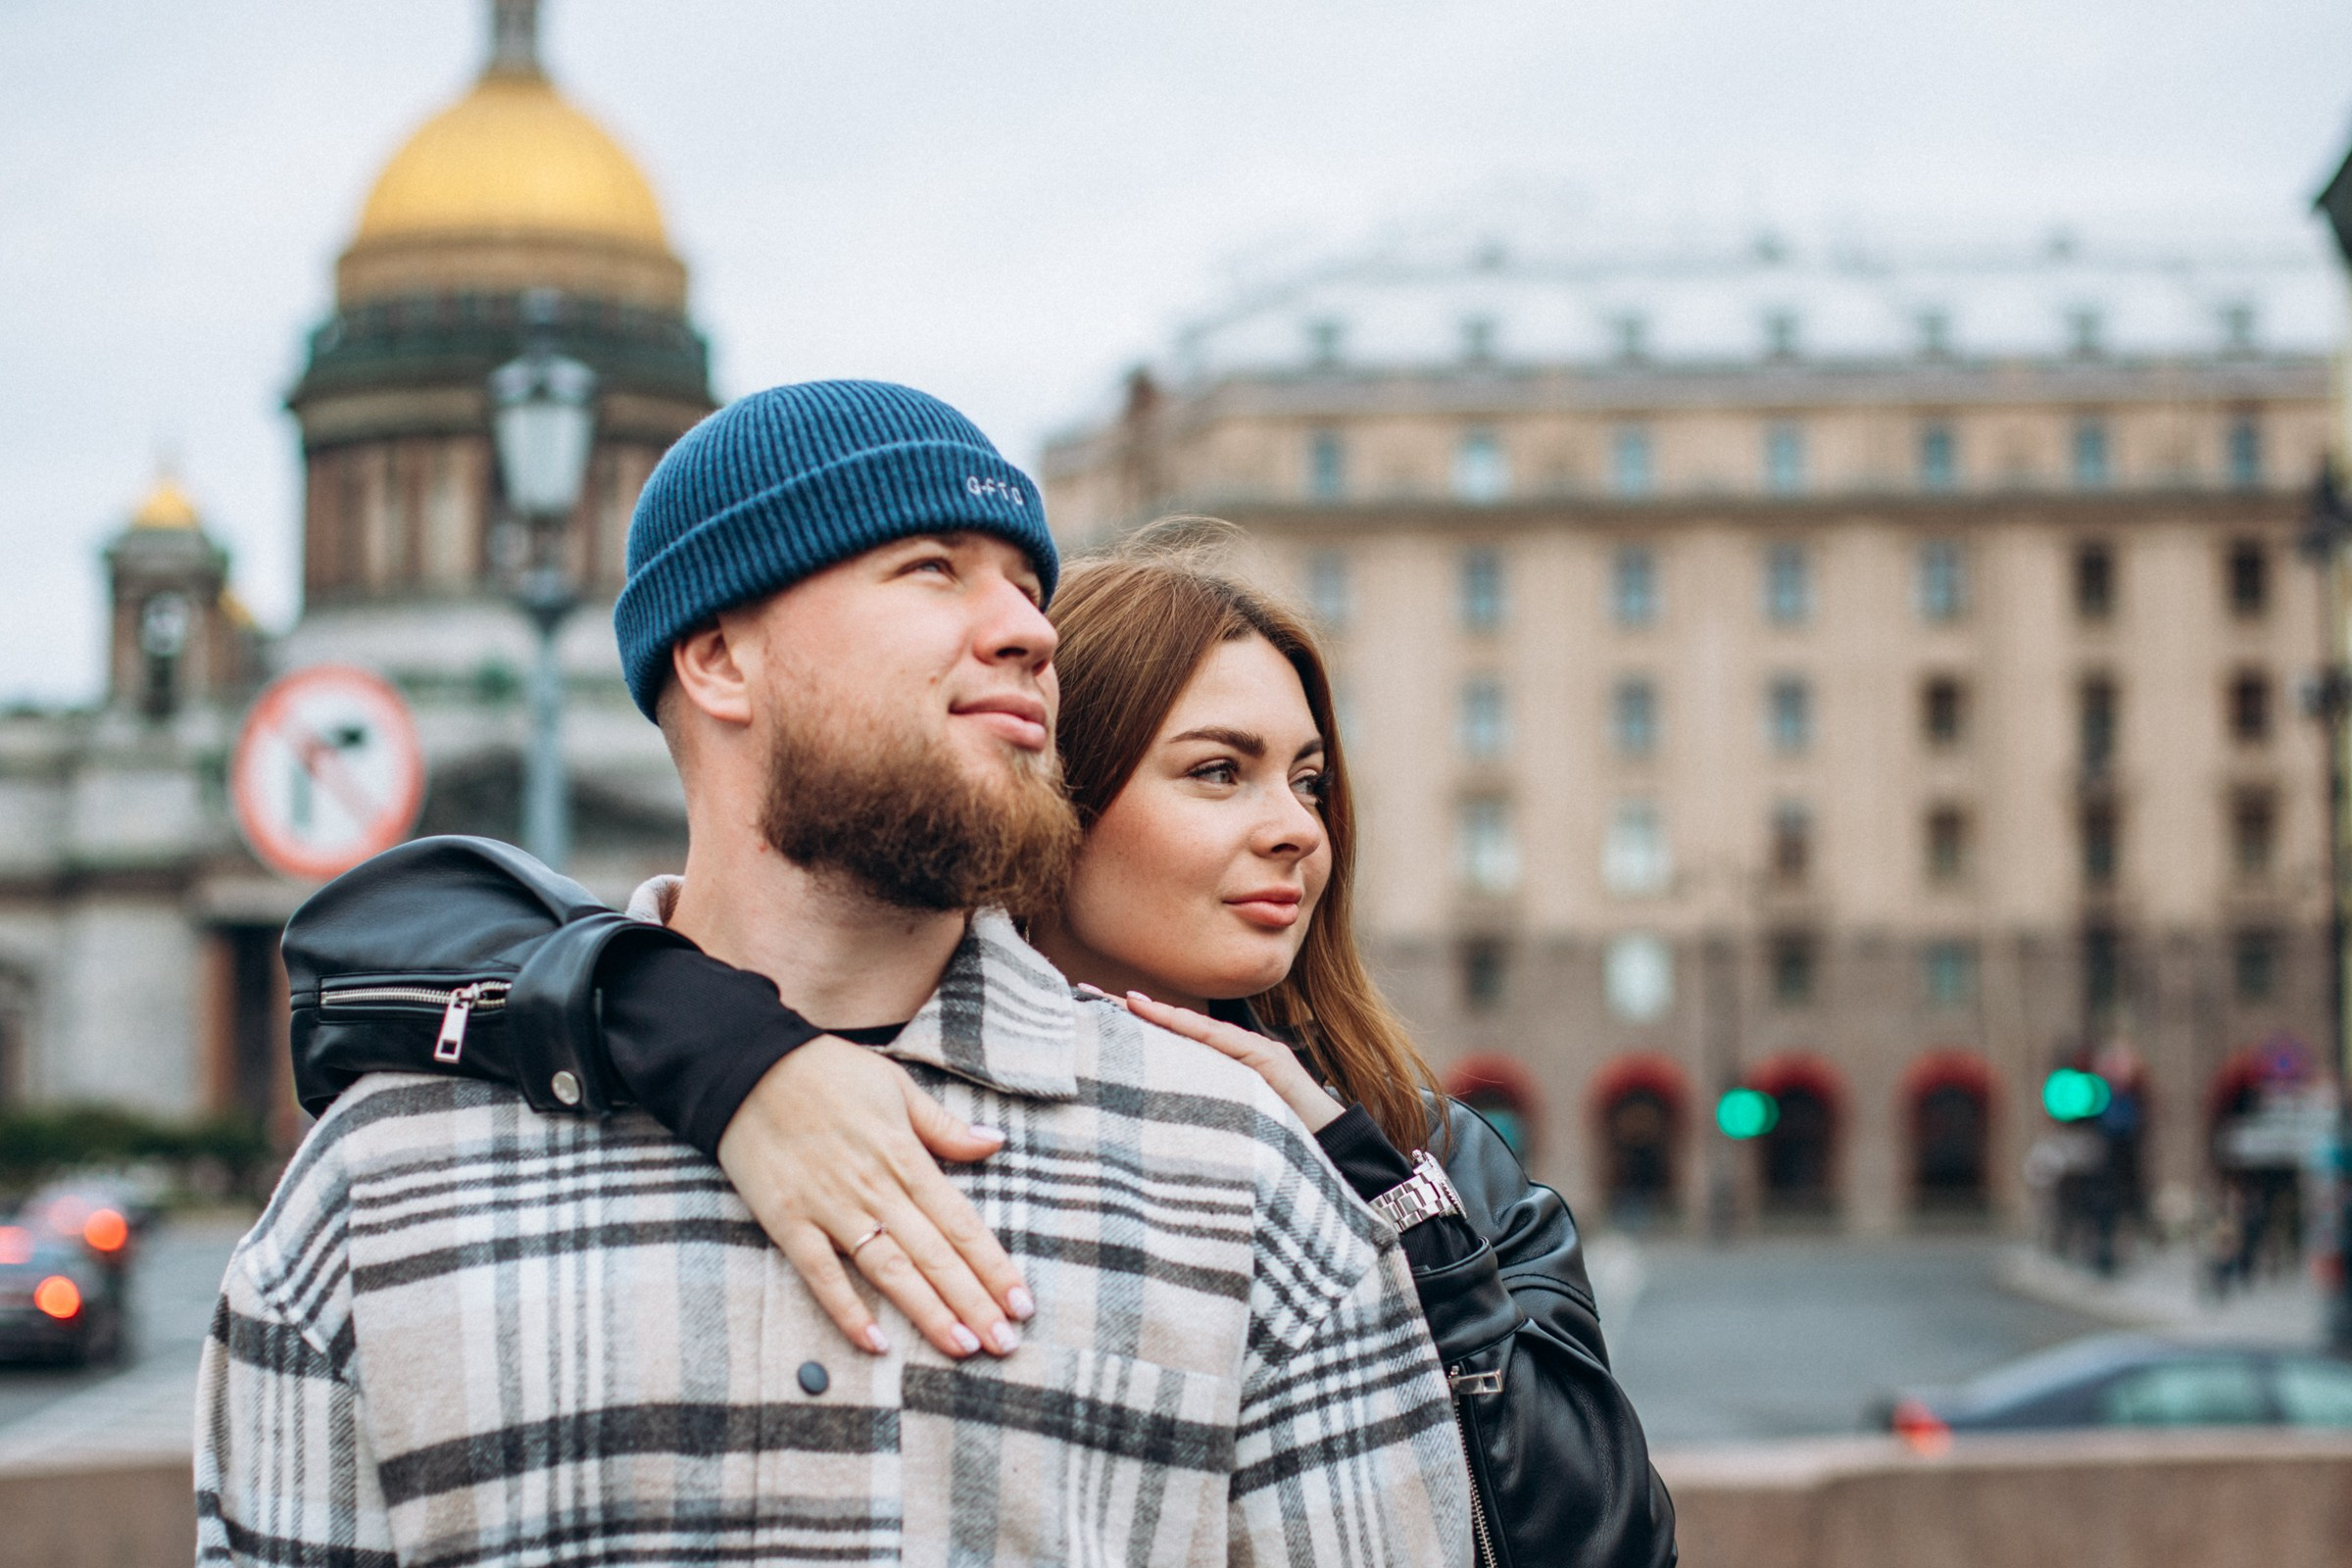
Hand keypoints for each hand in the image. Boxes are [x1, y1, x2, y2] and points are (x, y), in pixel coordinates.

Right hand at [715, 1036, 1034, 1359]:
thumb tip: (996, 1144)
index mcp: (905, 1157)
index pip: (961, 1223)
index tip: (1022, 1302)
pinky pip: (821, 1274)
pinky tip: (875, 1343)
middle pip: (935, 1255)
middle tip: (1006, 1343)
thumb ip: (944, 1128)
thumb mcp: (897, 1087)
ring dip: (928, 1311)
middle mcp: (875, 1188)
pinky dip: (846, 1309)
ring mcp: (830, 1208)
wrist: (747, 1066)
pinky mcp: (788, 1222)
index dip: (993, 1266)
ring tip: (962, 1346)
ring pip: (889, 1270)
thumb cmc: (828, 1072)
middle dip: (974, 1302)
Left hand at [1106, 988, 1346, 1132]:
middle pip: (1171, 1025)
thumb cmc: (1284, 1138)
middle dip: (1125, 1009)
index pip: (1169, 1037)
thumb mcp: (1233, 1121)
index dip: (1131, 1022)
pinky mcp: (1267, 1060)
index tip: (1089, 1010)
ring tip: (1113, 999)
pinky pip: (1221, 1042)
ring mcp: (1252, 1051)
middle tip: (1079, 994)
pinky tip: (1158, 1015)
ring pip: (1191, 1027)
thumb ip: (1203, 1108)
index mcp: (1221, 1065)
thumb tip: (1160, 1113)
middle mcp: (1233, 1050)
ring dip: (1151, 1013)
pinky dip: (1189, 1028)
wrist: (1336, 1148)